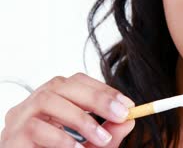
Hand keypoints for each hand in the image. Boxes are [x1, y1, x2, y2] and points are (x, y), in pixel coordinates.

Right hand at [0, 73, 134, 147]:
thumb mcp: (91, 146)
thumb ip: (108, 134)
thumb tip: (130, 120)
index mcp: (52, 100)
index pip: (76, 82)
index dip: (104, 90)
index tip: (128, 105)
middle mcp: (33, 104)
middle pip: (62, 85)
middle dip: (97, 98)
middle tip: (121, 115)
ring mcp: (19, 118)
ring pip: (48, 100)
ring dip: (81, 118)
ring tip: (102, 138)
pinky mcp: (12, 137)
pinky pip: (36, 127)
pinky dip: (62, 138)